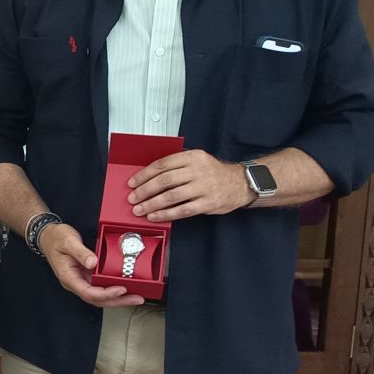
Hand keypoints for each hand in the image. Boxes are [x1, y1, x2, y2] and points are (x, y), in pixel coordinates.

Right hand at [40, 222, 142, 307]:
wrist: (48, 236)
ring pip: (100, 296)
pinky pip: (101, 287)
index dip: (106, 294)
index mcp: (69, 277)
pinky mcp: (86, 276)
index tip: (121, 289)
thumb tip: (93, 262)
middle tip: (136, 298)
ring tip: (135, 297)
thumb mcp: (68, 241)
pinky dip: (114, 290)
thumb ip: (81, 252)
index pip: (89, 292)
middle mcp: (75, 282)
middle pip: (97, 299)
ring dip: (118, 299)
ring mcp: (81, 280)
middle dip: (117, 301)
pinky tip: (126, 288)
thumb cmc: (56, 238)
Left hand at [127, 150, 250, 220]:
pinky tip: (154, 216)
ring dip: (151, 204)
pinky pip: (182, 210)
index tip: (132, 183)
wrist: (240, 183)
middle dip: (144, 190)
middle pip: (164, 180)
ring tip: (139, 209)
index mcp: (192, 157)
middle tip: (133, 198)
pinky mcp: (207, 203)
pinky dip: (165, 214)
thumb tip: (148, 177)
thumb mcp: (197, 160)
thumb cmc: (214, 173)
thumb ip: (177, 165)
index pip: (162, 164)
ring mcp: (203, 187)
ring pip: (171, 196)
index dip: (144, 174)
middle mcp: (198, 171)